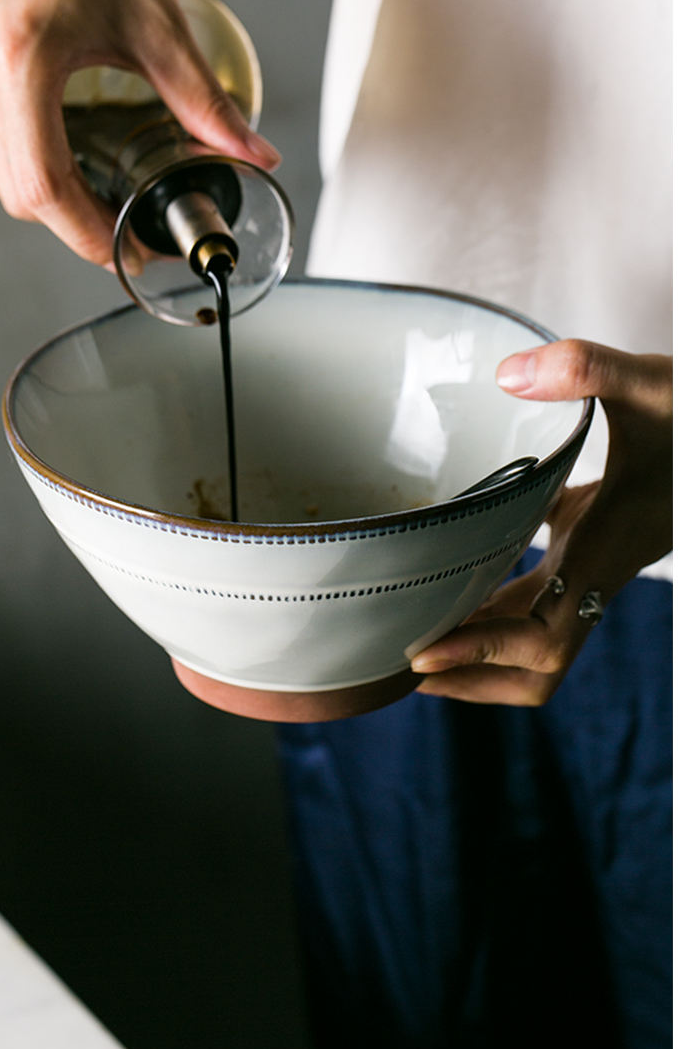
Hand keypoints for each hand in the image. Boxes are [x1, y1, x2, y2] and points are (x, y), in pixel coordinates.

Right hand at [0, 0, 280, 265]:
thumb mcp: (157, 23)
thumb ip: (204, 99)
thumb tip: (250, 152)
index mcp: (21, 61)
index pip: (45, 186)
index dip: (87, 235)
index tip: (126, 250)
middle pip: (20, 194)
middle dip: (75, 224)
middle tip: (125, 230)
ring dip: (39, 200)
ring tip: (88, 197)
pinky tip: (40, 159)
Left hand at [411, 339, 671, 705]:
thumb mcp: (650, 385)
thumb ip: (587, 371)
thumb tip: (509, 374)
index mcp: (601, 554)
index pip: (541, 641)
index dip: (482, 657)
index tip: (422, 655)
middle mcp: (594, 571)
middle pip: (531, 663)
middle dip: (469, 677)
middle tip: (397, 669)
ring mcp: (590, 562)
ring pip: (529, 633)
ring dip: (475, 646)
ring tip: (409, 637)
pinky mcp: (585, 541)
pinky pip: (532, 593)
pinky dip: (489, 599)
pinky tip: (449, 574)